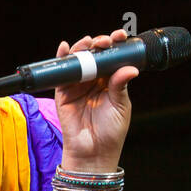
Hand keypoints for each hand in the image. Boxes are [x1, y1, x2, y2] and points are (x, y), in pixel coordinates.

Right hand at [53, 29, 136, 172]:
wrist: (94, 153)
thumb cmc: (111, 132)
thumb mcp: (121, 106)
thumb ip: (120, 85)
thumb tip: (129, 67)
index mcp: (110, 81)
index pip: (112, 58)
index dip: (115, 45)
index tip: (121, 37)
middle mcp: (94, 81)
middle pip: (94, 55)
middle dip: (99, 43)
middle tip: (105, 42)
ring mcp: (77, 86)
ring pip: (78, 60)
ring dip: (82, 48)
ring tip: (88, 42)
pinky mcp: (63, 93)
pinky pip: (61, 73)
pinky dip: (62, 58)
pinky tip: (65, 47)